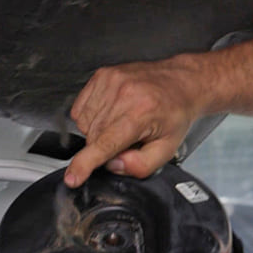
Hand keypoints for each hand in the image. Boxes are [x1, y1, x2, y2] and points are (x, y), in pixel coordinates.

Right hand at [65, 55, 207, 186]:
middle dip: (103, 147)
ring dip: (97, 131)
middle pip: (92, 136)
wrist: (180, 82)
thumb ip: (141, 165)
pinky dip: (92, 116)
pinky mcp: (101, 75)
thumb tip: (113, 165)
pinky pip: (81, 107)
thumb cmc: (175, 113)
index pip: (105, 143)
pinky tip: (111, 113)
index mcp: (140, 113)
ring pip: (83, 123)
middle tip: (126, 139)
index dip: (85, 163)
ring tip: (121, 122)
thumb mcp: (167, 149)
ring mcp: (110, 81)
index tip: (72, 177)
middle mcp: (123, 94)